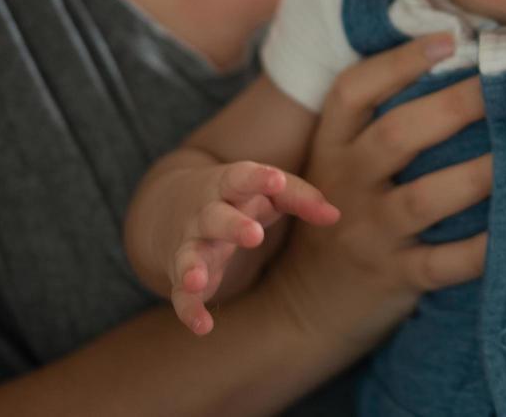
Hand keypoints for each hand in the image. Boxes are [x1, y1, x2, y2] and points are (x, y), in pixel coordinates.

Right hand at [167, 162, 337, 335]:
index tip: (276, 181)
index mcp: (230, 187)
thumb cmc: (238, 197)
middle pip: (215, 216)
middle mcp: (207, 214)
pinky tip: (202, 326)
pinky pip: (182, 294)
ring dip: (193, 267)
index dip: (258, 178)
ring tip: (197, 280)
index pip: (242, 177)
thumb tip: (335, 216)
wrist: (170, 206)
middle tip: (254, 235)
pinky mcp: (183, 276)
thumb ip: (300, 198)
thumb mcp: (267, 192)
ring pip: (190, 254)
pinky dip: (189, 310)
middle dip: (232, 225)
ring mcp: (192, 244)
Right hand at [266, 36, 493, 344]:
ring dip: (481, 172)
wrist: (305, 306)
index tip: (450, 38)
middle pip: (396, 135)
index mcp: (331, 147)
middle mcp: (345, 184)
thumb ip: (379, 123)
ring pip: (425, 197)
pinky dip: (484, 247)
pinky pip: (445, 261)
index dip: (398, 61)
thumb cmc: (344, 216)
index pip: (352, 92)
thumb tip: (457, 57)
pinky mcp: (394, 277)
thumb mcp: (342, 165)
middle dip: (456, 105)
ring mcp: (369, 233)